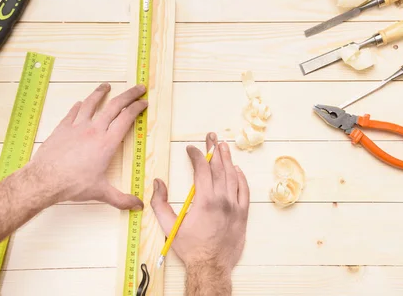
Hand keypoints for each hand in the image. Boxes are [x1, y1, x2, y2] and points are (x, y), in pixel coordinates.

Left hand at [28, 83, 146, 209]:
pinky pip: (73, 112)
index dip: (137, 108)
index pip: (126, 118)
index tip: (144, 102)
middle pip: (115, 105)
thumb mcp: (100, 193)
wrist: (44, 179)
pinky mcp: (62, 128)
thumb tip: (138, 205)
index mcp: (107, 143)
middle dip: (129, 94)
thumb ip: (121, 199)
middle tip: (139, 87)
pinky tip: (82, 103)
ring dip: (101, 92)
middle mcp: (94, 130)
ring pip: (92, 103)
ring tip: (107, 86)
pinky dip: (80, 105)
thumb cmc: (73, 185)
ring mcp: (77, 126)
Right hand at [151, 133, 249, 270]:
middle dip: (214, 150)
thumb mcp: (169, 226)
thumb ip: (160, 203)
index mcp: (205, 200)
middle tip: (212, 136)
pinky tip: (236, 169)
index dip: (197, 156)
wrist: (210, 267)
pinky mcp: (243, 214)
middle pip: (219, 168)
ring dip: (228, 159)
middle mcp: (222, 200)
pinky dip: (241, 178)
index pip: (202, 170)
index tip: (191, 148)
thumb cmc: (190, 248)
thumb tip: (158, 183)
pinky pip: (244, 190)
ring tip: (223, 146)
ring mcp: (235, 206)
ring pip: (233, 176)